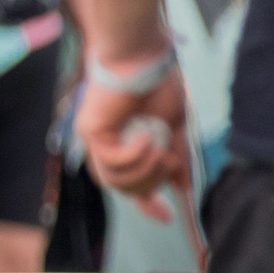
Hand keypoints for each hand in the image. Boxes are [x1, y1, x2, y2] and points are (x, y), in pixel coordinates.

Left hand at [76, 65, 190, 222]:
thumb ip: (175, 156)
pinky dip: (135, 155)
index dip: (147, 205)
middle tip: (170, 160)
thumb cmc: (158, 82)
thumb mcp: (174, 126)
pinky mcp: (90, 132)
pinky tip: (145, 137)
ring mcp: (95, 139)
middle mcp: (105, 145)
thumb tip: (183, 183)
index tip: (168, 217)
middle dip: (152, 182)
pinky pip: (113, 162)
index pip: (129, 185)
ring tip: (160, 150)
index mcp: (124, 144)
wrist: (142, 55)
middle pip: (123, 188)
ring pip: (115, 181)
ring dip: (145, 171)